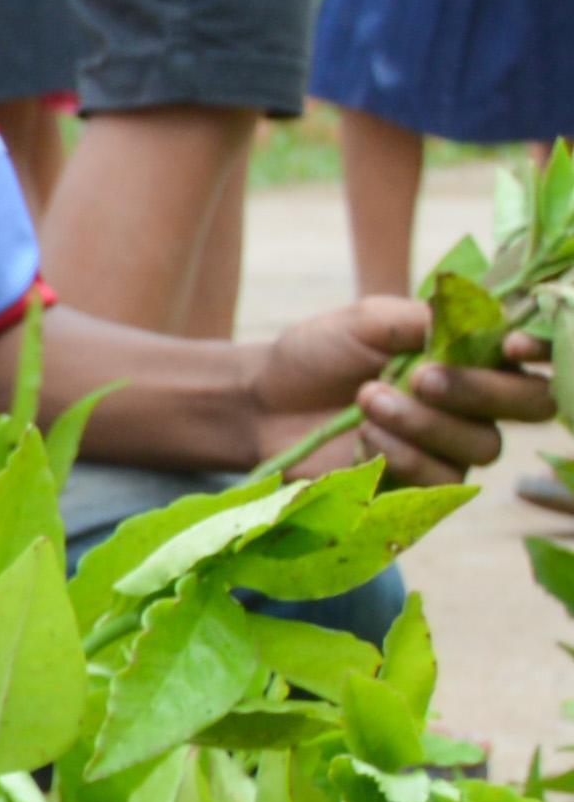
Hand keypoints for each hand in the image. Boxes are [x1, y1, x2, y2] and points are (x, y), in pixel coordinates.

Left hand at [256, 295, 547, 478]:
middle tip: (420, 377)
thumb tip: (481, 317)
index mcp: (475, 355)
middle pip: (529, 405)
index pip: (536, 358)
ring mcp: (452, 447)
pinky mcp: (420, 485)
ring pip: (481, 446)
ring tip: (368, 399)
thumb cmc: (319, 354)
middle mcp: (477, 403)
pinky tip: (364, 437)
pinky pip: (441, 480)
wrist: (262, 404)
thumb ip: (423, 318)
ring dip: (424, 423)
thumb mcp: (366, 321)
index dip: (539, 351)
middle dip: (480, 391)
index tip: (510, 346)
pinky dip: (403, 455)